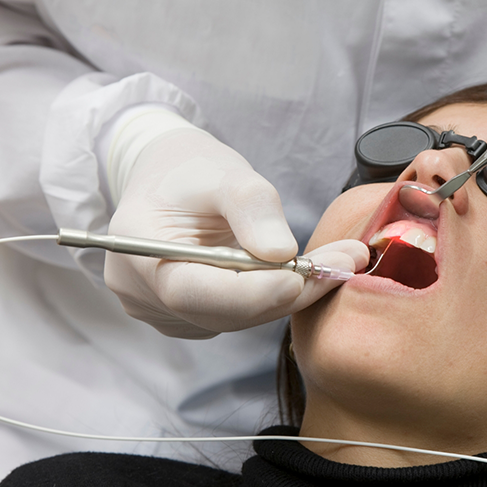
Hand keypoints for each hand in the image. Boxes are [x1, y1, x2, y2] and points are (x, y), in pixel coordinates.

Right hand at [105, 128, 367, 337]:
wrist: (167, 177)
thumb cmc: (191, 168)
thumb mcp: (224, 172)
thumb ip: (251, 210)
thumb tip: (282, 255)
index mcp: (136, 252)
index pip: (195, 291)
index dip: (255, 291)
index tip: (307, 276)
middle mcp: (143, 294)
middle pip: (225, 311)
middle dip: (292, 289)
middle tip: (349, 260)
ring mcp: (164, 311)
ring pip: (238, 318)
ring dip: (292, 292)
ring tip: (340, 259)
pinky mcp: (190, 316)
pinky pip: (239, 314)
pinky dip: (276, 294)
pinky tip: (308, 270)